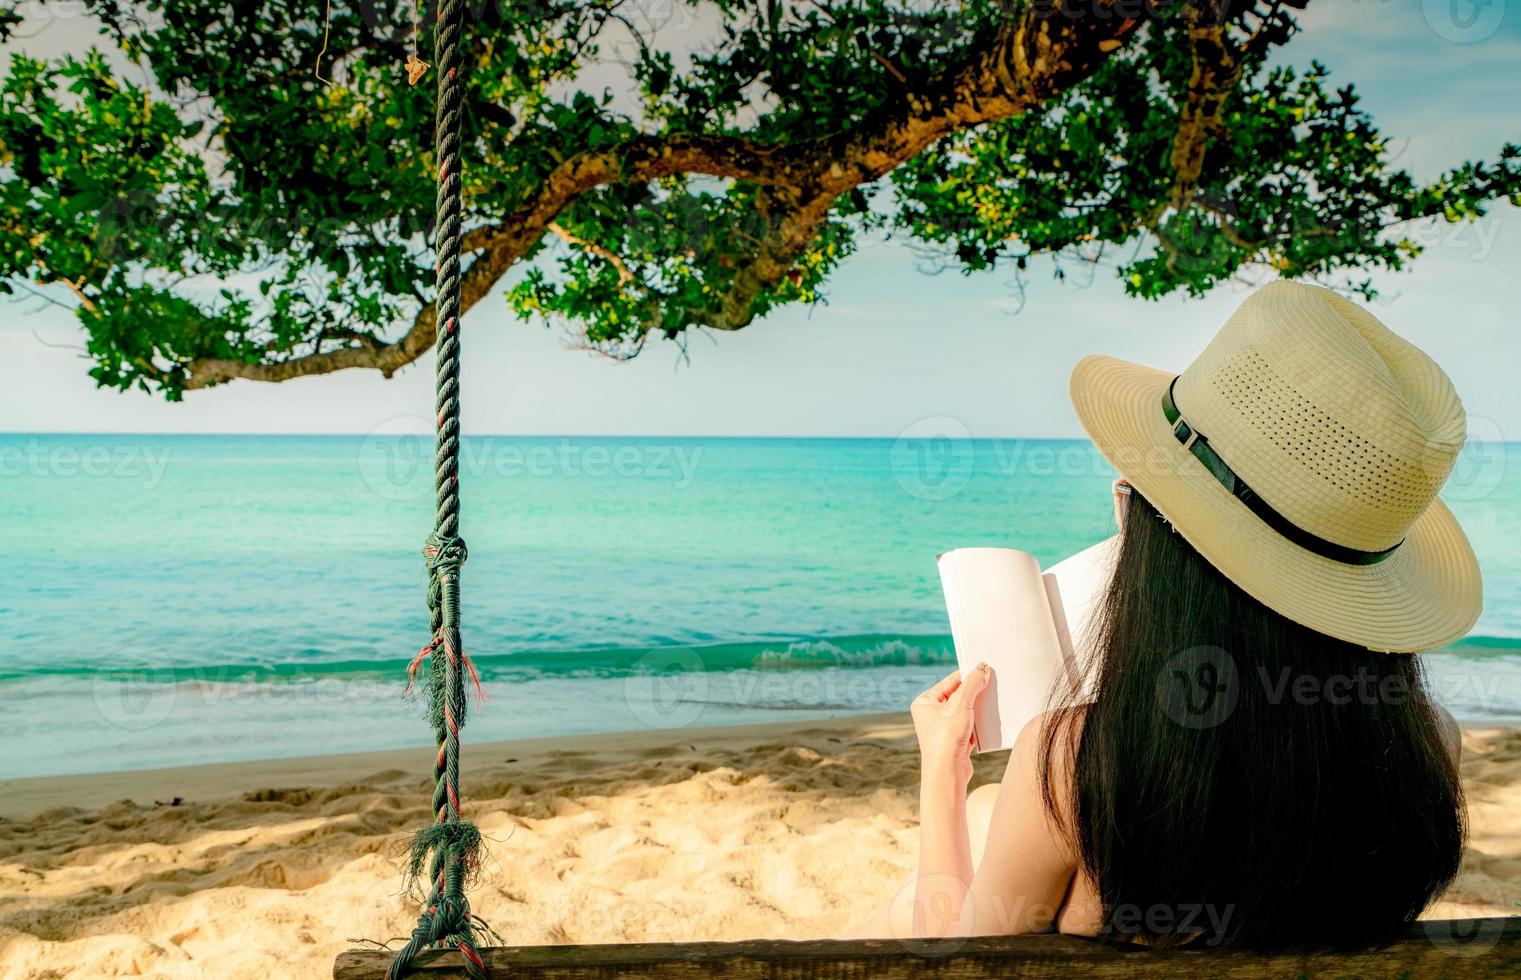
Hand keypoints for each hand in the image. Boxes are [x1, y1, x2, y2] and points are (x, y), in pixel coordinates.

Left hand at [911, 665, 989, 787]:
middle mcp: (930, 714)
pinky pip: (969, 725)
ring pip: (965, 711)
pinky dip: (978, 724)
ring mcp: (942, 728)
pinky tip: (990, 721)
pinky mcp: (954, 740)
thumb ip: (972, 685)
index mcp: (924, 702)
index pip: (949, 682)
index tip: (984, 668)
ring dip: (978, 709)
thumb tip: (982, 668)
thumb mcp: (962, 707)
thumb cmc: (946, 740)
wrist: (947, 775)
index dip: (967, 675)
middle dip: (975, 693)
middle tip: (992, 683)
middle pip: (958, 696)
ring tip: (993, 701)